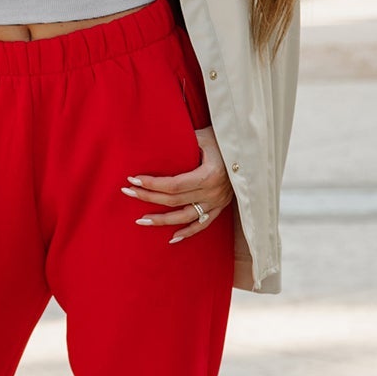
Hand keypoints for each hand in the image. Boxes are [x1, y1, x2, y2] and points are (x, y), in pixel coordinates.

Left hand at [121, 126, 233, 242]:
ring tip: (141, 220)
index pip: (174, 185)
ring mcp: (218, 202)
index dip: (152, 184)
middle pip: (174, 200)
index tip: (133, 179)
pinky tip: (172, 238)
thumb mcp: (203, 137)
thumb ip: (182, 143)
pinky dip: (188, 232)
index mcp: (210, 174)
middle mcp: (214, 192)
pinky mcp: (221, 207)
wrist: (249, 149)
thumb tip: (154, 143)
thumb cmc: (223, 138)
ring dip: (162, 220)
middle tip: (127, 192)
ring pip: (185, 217)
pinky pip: (203, 224)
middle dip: (148, 196)